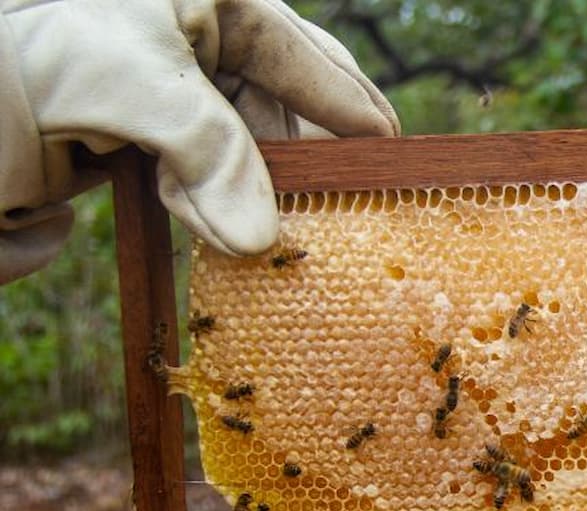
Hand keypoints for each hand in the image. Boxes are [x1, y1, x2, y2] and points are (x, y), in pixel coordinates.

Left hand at [0, 0, 398, 282]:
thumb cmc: (17, 60)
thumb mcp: (121, 85)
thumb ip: (208, 153)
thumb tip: (262, 241)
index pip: (306, 56)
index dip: (354, 114)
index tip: (396, 167)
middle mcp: (196, 40)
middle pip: (285, 108)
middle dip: (304, 166)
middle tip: (335, 219)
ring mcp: (169, 94)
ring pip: (247, 153)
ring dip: (255, 199)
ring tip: (262, 241)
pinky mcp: (141, 143)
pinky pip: (207, 182)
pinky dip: (217, 213)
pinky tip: (221, 239)